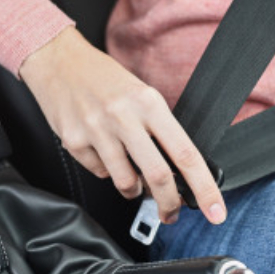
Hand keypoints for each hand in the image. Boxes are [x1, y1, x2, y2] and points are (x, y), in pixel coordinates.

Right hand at [19, 27, 226, 224]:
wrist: (58, 60)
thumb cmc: (104, 79)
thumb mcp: (141, 95)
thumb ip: (159, 130)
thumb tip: (178, 172)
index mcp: (149, 103)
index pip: (185, 153)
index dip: (204, 187)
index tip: (216, 211)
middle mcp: (123, 116)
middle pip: (158, 176)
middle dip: (169, 203)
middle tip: (171, 213)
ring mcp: (96, 130)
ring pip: (126, 182)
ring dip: (134, 190)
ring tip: (133, 177)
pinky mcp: (73, 142)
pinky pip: (99, 173)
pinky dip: (107, 171)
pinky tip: (103, 151)